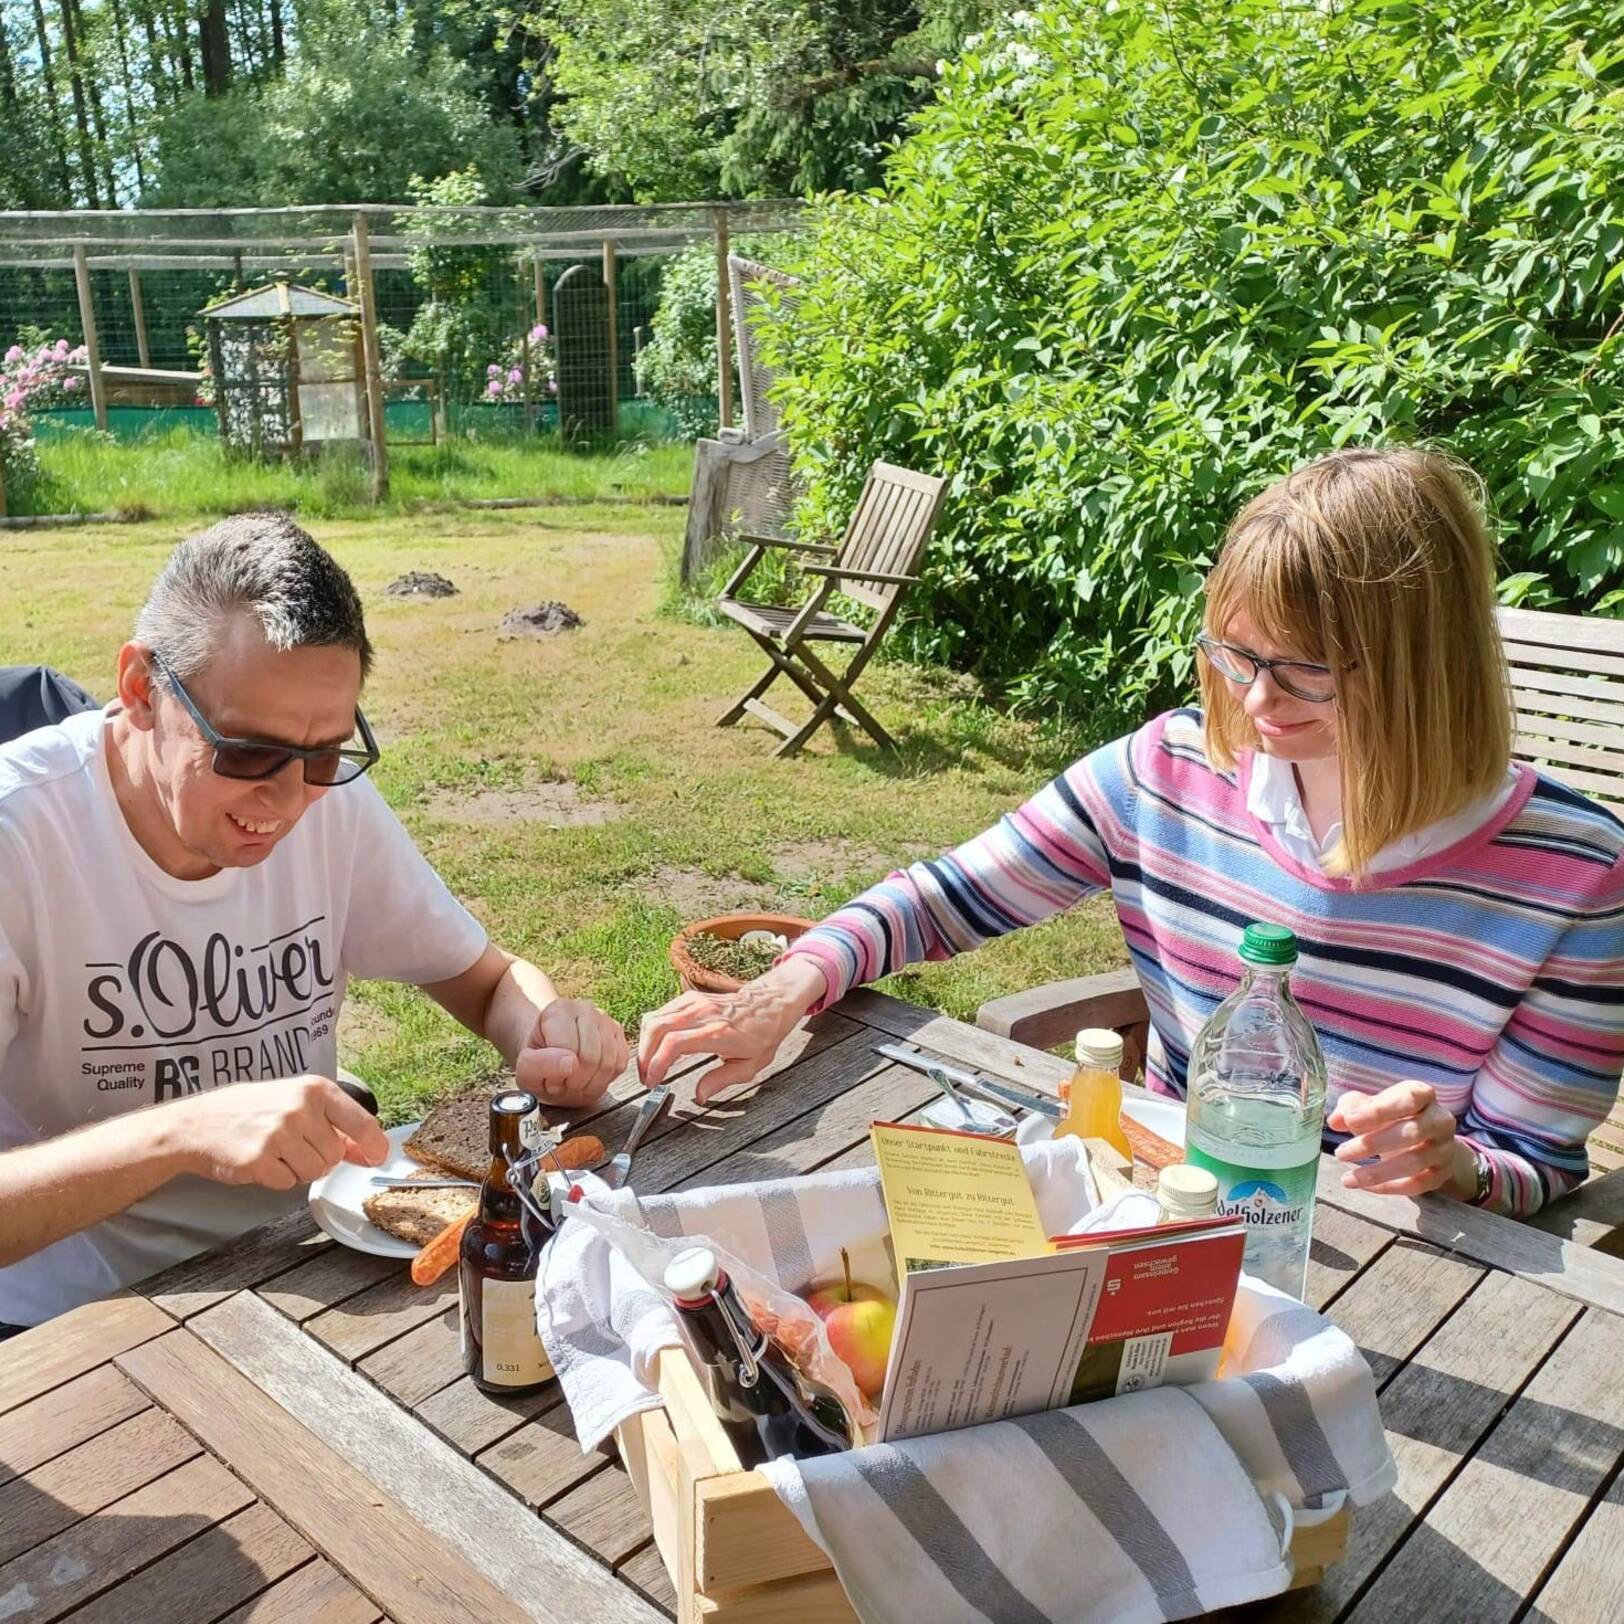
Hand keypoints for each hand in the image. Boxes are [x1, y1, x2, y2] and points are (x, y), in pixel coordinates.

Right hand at [173, 1075, 390, 1190]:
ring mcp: (279, 1135)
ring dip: (299, 1170)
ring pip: (315, 1172)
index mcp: (314, 1089)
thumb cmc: (249, 1110)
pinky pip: (288, 1183)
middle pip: (335, 1155)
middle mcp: (299, 1109)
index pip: (361, 1121)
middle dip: (319, 1158)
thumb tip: (366, 1149)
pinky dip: (277, 1178)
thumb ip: (333, 1123)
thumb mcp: (295, 1103)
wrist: (196, 1123)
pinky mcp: (260, 1161)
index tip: (379, 1156)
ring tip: (276, 1151)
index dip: (374, 1144)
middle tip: (293, 1146)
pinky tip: (261, 1161)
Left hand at [515, 997, 629, 1106]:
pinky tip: (591, 1077)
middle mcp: (585, 1008)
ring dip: (592, 1084)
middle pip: (591, 1057)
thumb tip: (570, 1063)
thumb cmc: (539, 1063)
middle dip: (577, 1082)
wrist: (552, 1056)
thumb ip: (537, 1065)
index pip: (567, 1050)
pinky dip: (606, 1079)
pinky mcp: (619, 1033)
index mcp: (558, 1010)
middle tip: (565, 1084)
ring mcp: (605, 1019)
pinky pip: (620, 1064)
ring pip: (609, 1063)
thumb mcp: (525, 1070)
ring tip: (576, 1082)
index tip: (550, 1080)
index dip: (559, 1075)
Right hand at [639, 957, 827, 1103]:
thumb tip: (699, 1096)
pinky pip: (662, 1011)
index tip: (652, 1082)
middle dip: (644, 1056)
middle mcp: (703, 1013)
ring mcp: (695, 1002)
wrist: (772, 1002)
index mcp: (717, 1032)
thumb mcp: (750, 1066)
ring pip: (655, 1018)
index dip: (656, 1064)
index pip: (674, 1044)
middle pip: (656, 1029)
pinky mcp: (691, 997)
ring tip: (648, 1065)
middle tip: (645, 1078)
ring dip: (645, 1043)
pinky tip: (655, 1046)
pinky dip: (652, 1029)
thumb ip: (721, 1081)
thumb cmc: (763, 1034)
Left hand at [1329, 1080, 1475, 1198]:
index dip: (1378, 1110)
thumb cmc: (1392, 1115)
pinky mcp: (1442, 1173)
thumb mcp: (1371, 1105)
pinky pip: (1418, 1184)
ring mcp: (1445, 1148)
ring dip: (1378, 1172)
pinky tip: (1364, 1186)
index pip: (1407, 1099)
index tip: (1349, 1121)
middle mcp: (1440, 1120)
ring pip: (1415, 1162)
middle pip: (1411, 1132)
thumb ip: (1351, 1108)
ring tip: (1347, 1178)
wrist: (1425, 1139)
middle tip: (1340, 1153)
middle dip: (1372, 1143)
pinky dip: (1389, 1187)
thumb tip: (1335, 1120)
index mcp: (1423, 1094)